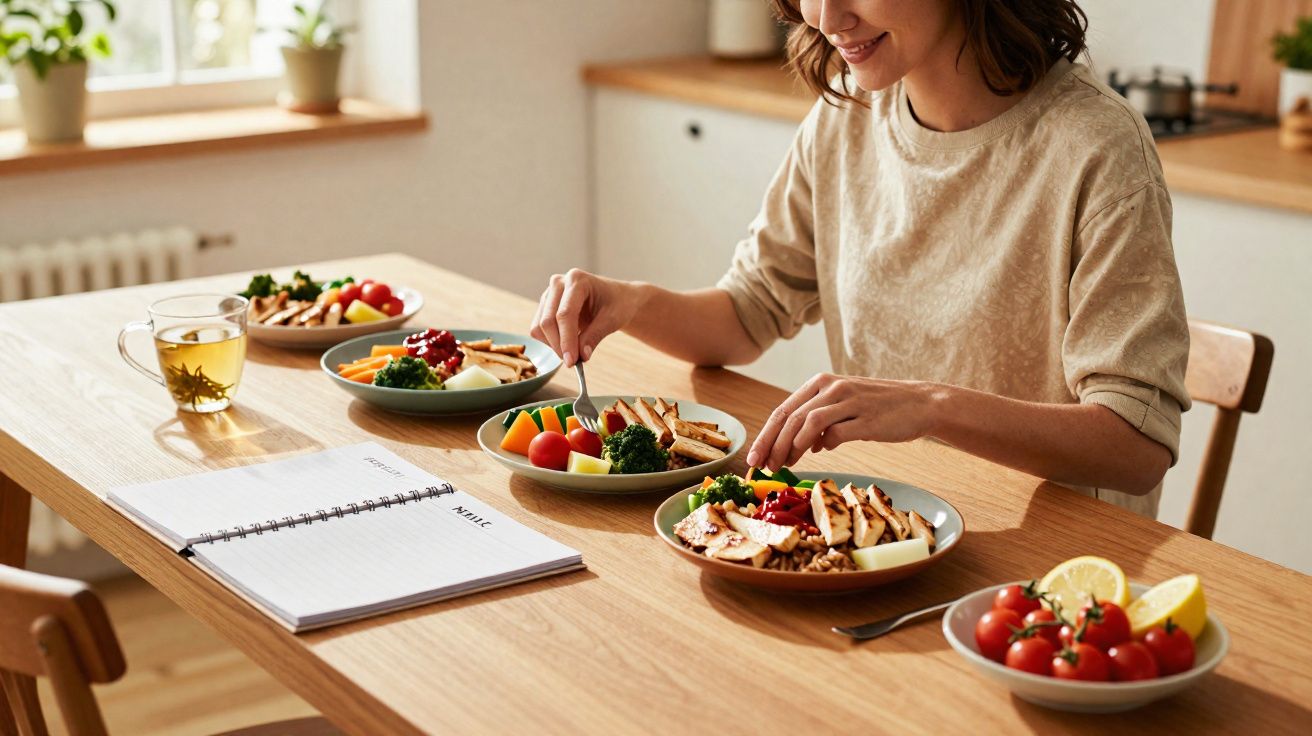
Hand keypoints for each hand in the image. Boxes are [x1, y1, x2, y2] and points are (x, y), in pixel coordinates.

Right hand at [530, 269, 643, 365]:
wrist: (617, 299)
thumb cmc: (617, 305)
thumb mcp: (612, 320)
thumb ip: (595, 336)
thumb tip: (581, 356)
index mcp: (577, 280)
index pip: (565, 314)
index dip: (567, 340)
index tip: (571, 362)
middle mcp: (558, 283)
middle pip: (548, 321)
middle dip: (559, 346)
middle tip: (572, 363)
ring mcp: (549, 293)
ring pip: (539, 326)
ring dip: (553, 345)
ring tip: (573, 353)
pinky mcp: (545, 305)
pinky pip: (538, 329)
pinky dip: (549, 342)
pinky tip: (566, 346)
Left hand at [746, 374, 941, 468]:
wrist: (920, 404)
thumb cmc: (879, 408)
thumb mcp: (843, 406)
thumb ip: (819, 420)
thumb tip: (800, 446)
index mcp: (821, 382)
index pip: (783, 410)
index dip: (766, 436)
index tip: (754, 458)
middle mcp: (832, 387)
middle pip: (790, 418)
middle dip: (772, 445)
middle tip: (764, 467)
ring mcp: (849, 401)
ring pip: (807, 424)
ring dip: (792, 448)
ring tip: (786, 465)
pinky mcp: (867, 418)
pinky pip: (835, 433)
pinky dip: (823, 445)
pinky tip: (822, 451)